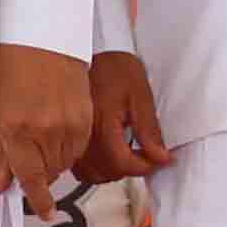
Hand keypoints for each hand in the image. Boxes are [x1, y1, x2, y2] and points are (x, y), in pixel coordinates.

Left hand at [0, 42, 91, 215]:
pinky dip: (70, 147)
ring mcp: (70, 124)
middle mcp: (46, 132)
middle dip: (40, 174)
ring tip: (44, 142)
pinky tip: (59, 134)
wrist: (41, 38)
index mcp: (18, 133)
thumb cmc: (10, 70)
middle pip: (50, 173)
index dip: (38, 200)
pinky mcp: (86, 115)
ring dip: (55, 161)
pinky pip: (80, 146)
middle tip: (30, 160)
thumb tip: (1, 184)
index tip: (44, 211)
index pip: (31, 179)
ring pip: (67, 162)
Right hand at [78, 50, 172, 185]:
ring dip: (113, 170)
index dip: (145, 167)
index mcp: (102, 126)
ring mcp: (71, 139)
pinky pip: (80, 166)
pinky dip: (97, 167)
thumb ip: (149, 130)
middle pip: (107, 174)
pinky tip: (110, 151)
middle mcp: (82, 137)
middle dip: (131, 168)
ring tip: (130, 153)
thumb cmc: (115, 68)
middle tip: (147, 154)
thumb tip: (160, 156)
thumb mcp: (140, 95)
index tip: (160, 160)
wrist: (92, 52)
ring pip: (91, 174)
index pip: (123, 164)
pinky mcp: (66, 138)